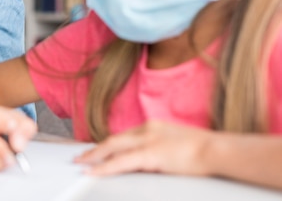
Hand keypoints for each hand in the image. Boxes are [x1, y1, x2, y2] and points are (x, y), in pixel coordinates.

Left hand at [75, 120, 213, 176]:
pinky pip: (121, 162)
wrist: (218, 150)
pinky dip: (105, 167)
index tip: (98, 150)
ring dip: (95, 156)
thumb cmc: (206, 150)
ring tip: (82, 164)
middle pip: (114, 140)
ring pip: (113, 148)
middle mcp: (147, 130)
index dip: (109, 145)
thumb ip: (162, 149)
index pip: (124, 136)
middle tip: (81, 157)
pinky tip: (95, 172)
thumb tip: (154, 161)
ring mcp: (148, 141)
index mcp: (154, 127)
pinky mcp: (151, 154)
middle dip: (96, 149)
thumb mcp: (178, 144)